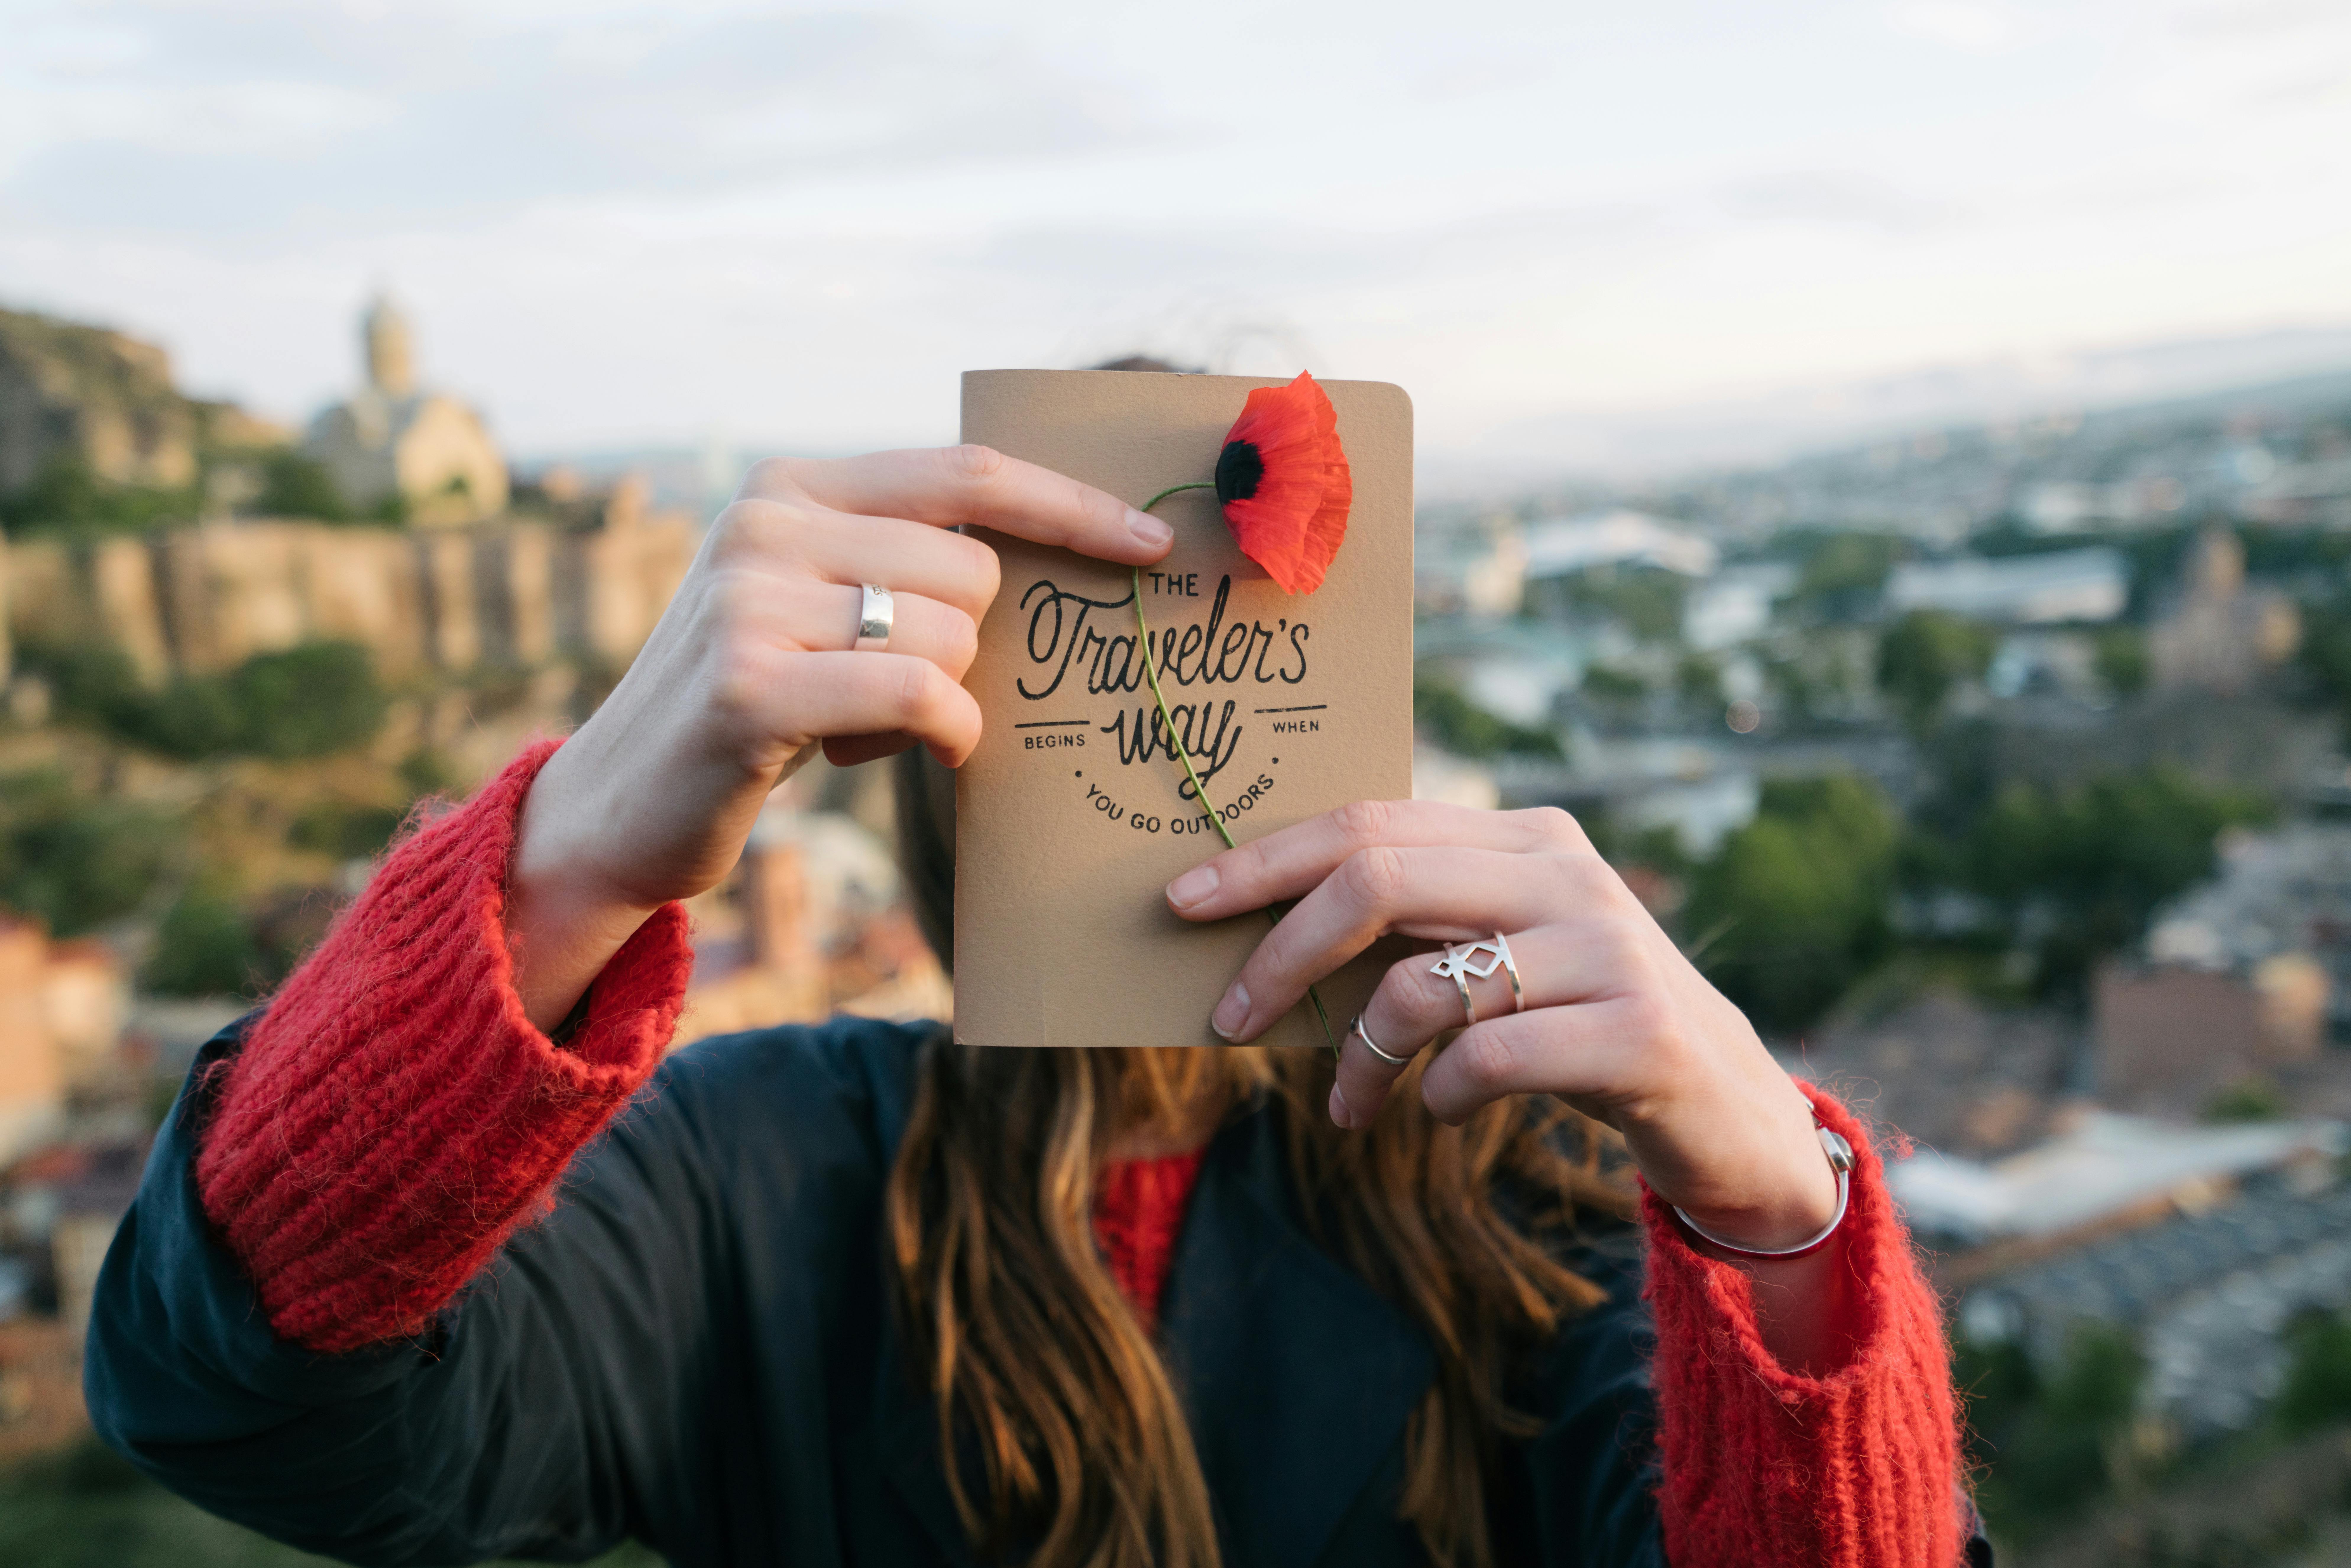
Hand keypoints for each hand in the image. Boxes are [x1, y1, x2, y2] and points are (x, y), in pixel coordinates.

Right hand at [507, 446, 1173, 1028]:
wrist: (621, 805)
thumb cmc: (755, 705)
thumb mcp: (814, 601)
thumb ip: (899, 558)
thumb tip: (1044, 552)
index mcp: (790, 486)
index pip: (966, 472)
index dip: (1069, 504)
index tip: (1149, 539)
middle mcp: (765, 526)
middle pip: (971, 568)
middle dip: (969, 642)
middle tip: (900, 686)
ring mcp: (752, 605)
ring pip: (951, 636)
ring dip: (945, 696)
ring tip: (867, 722)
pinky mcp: (753, 690)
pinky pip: (920, 698)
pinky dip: (947, 734)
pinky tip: (914, 753)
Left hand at [1163, 800, 1837, 1253]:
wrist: (1730, 1106)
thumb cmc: (1580, 1023)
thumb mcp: (1502, 951)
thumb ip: (1419, 923)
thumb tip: (1272, 927)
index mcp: (1527, 836)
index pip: (1370, 823)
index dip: (1266, 859)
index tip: (1184, 901)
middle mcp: (1568, 875)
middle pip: (1379, 878)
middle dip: (1280, 949)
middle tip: (1227, 1016)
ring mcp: (1607, 951)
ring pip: (1423, 983)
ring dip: (1357, 1056)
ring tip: (1349, 1103)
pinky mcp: (1636, 1034)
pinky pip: (1484, 1058)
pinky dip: (1433, 1094)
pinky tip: (1435, 1111)